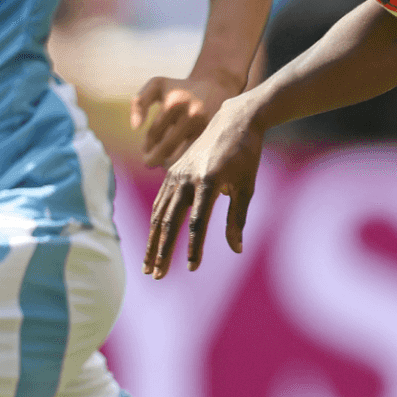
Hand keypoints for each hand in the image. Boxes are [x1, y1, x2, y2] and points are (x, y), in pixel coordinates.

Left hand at [131, 74, 240, 168]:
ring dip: (170, 163)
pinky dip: (186, 161)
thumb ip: (139, 102)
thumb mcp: (157, 85)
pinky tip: (181, 160)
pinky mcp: (216, 134)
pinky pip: (196, 155)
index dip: (147, 146)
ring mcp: (205, 125)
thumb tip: (135, 127)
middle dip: (155, 158)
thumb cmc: (180, 88)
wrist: (215, 86)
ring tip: (164, 163)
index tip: (146, 150)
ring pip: (182, 155)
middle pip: (167, 147)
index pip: (154, 134)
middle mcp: (190, 114)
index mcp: (173, 102)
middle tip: (151, 163)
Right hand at [143, 94, 263, 278]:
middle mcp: (186, 178)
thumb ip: (237, 218)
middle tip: (157, 276)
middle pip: (169, 220)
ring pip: (159, 213)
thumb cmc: (245, 156)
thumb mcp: (246, 187)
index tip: (192, 268)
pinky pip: (160, 201)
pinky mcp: (172, 172)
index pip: (197, 222)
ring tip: (149, 266)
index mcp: (207, 181)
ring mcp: (175, 174)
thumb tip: (236, 249)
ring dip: (153, 241)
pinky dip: (155, 223)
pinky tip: (153, 240)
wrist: (234, 121)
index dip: (194, 247)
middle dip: (161, 250)